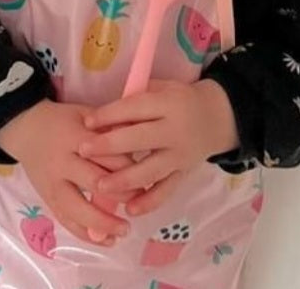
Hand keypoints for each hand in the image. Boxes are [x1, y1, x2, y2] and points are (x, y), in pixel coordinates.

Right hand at [0, 101, 129, 246]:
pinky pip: (66, 221)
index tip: (147, 176)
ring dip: (104, 223)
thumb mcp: (85, 114)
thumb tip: (140, 149)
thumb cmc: (62, 120)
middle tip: (140, 200)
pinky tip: (108, 241)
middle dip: (121, 195)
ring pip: (77, 209)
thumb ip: (110, 130)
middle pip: (93, 182)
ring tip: (125, 230)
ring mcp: (52, 183)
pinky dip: (86, 235)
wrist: (25, 128)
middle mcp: (61, 162)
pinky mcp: (47, 198)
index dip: (129, 168)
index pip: (106, 155)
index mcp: (74, 137)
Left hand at [79, 78, 238, 216]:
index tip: (86, 122)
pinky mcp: (184, 175)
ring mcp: (180, 156)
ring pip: (151, 170)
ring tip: (100, 187)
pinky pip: (166, 190)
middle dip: (110, 146)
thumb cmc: (177, 99)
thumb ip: (135, 102)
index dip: (109, 115)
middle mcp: (174, 132)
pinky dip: (149, 201)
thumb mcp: (159, 89)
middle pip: (139, 140)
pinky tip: (130, 209)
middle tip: (83, 150)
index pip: (134, 109)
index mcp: (166, 104)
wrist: (215, 119)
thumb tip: (104, 118)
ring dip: (124, 180)